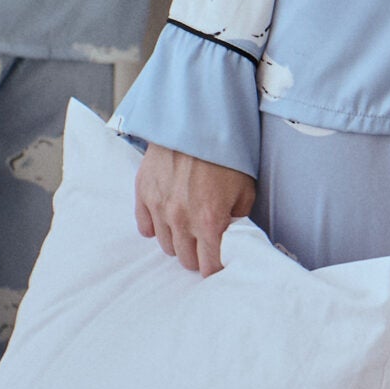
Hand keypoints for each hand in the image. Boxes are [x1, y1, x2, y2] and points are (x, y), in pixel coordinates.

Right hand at [134, 143, 256, 275]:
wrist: (197, 121)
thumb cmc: (226, 154)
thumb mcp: (245, 190)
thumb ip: (238, 219)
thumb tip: (232, 235)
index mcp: (209, 221)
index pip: (209, 265)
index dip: (216, 267)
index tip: (219, 262)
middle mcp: (181, 219)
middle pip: (185, 259)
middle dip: (197, 256)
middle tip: (205, 245)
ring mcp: (159, 207)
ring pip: (166, 245)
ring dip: (178, 241)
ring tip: (188, 229)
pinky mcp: (143, 193)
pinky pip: (145, 226)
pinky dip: (155, 227)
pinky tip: (167, 219)